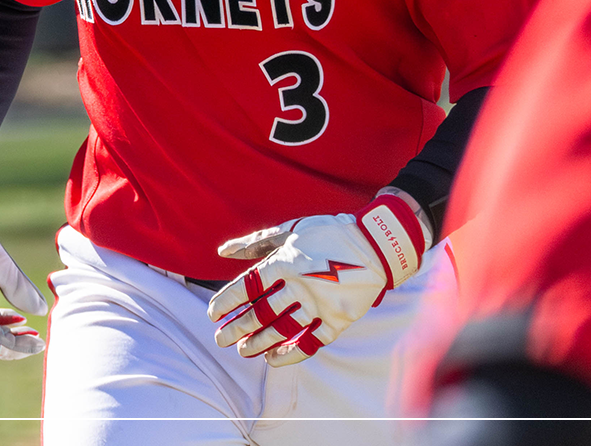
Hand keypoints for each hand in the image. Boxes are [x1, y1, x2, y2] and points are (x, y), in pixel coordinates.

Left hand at [207, 192, 428, 365]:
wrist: (377, 244)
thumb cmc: (329, 233)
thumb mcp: (291, 231)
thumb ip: (256, 243)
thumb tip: (222, 252)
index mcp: (286, 262)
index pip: (247, 287)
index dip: (226, 302)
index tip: (212, 313)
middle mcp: (300, 285)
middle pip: (260, 313)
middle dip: (236, 328)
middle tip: (221, 339)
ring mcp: (320, 305)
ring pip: (282, 330)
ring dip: (258, 343)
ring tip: (243, 350)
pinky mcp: (338, 320)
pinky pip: (310, 343)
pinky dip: (290, 353)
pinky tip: (273, 358)